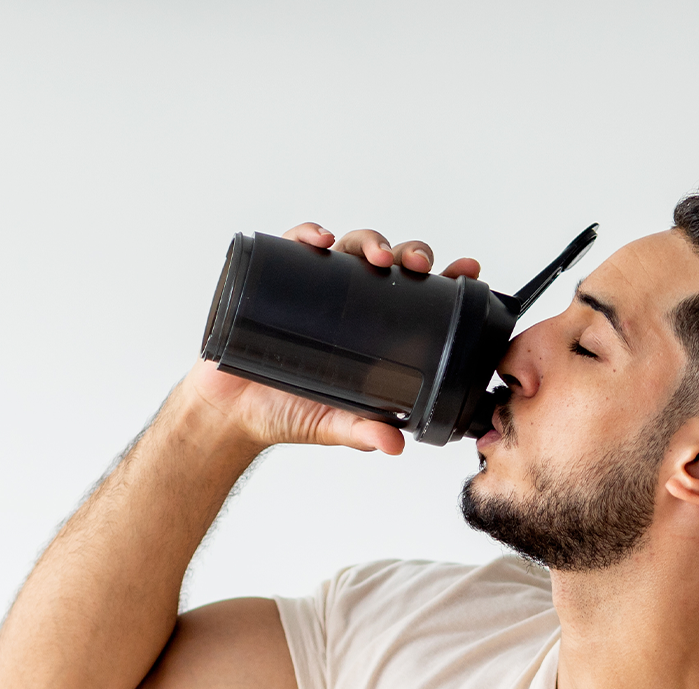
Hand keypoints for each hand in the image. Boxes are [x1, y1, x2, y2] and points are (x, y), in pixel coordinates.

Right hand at [184, 222, 481, 455]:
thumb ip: (362, 430)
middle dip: (410, 255)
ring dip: (369, 241)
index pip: (417, 297)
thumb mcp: (332, 423)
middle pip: (389, 262)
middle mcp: (348, 302)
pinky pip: (294, 244)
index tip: (467, 270)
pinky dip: (307, 234)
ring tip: (376, 256)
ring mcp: (313, 287)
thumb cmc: (287, 412)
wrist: (231, 413)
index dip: (444, 279)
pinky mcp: (275, 277)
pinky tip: (320, 240)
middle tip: (419, 265)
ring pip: (350, 246)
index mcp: (373, 330)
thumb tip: (394, 445)